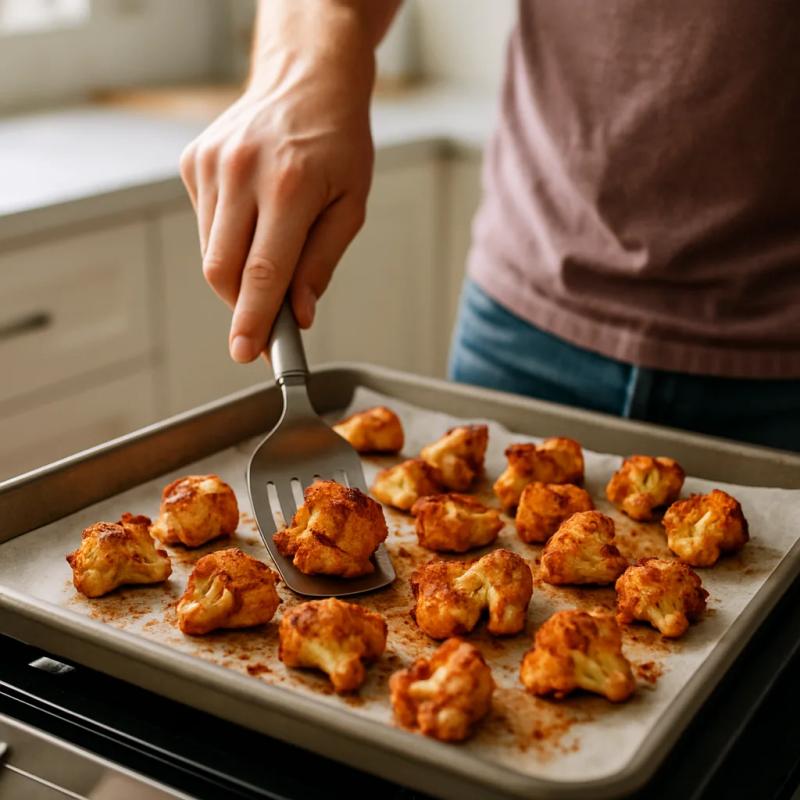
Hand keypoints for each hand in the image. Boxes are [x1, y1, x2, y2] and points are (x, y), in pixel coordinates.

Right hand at [180, 2, 383, 362]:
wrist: (306, 80)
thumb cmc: (337, 143)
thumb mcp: (351, 205)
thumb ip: (322, 263)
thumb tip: (300, 314)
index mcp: (289, 187)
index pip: (263, 273)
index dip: (252, 321)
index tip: (244, 353)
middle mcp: (242, 173)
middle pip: (224, 271)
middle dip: (244, 305)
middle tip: (269, 316)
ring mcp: (211, 165)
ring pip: (211, 253)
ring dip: (237, 272)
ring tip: (271, 244)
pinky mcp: (193, 163)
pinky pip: (205, 226)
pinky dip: (228, 239)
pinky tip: (253, 214)